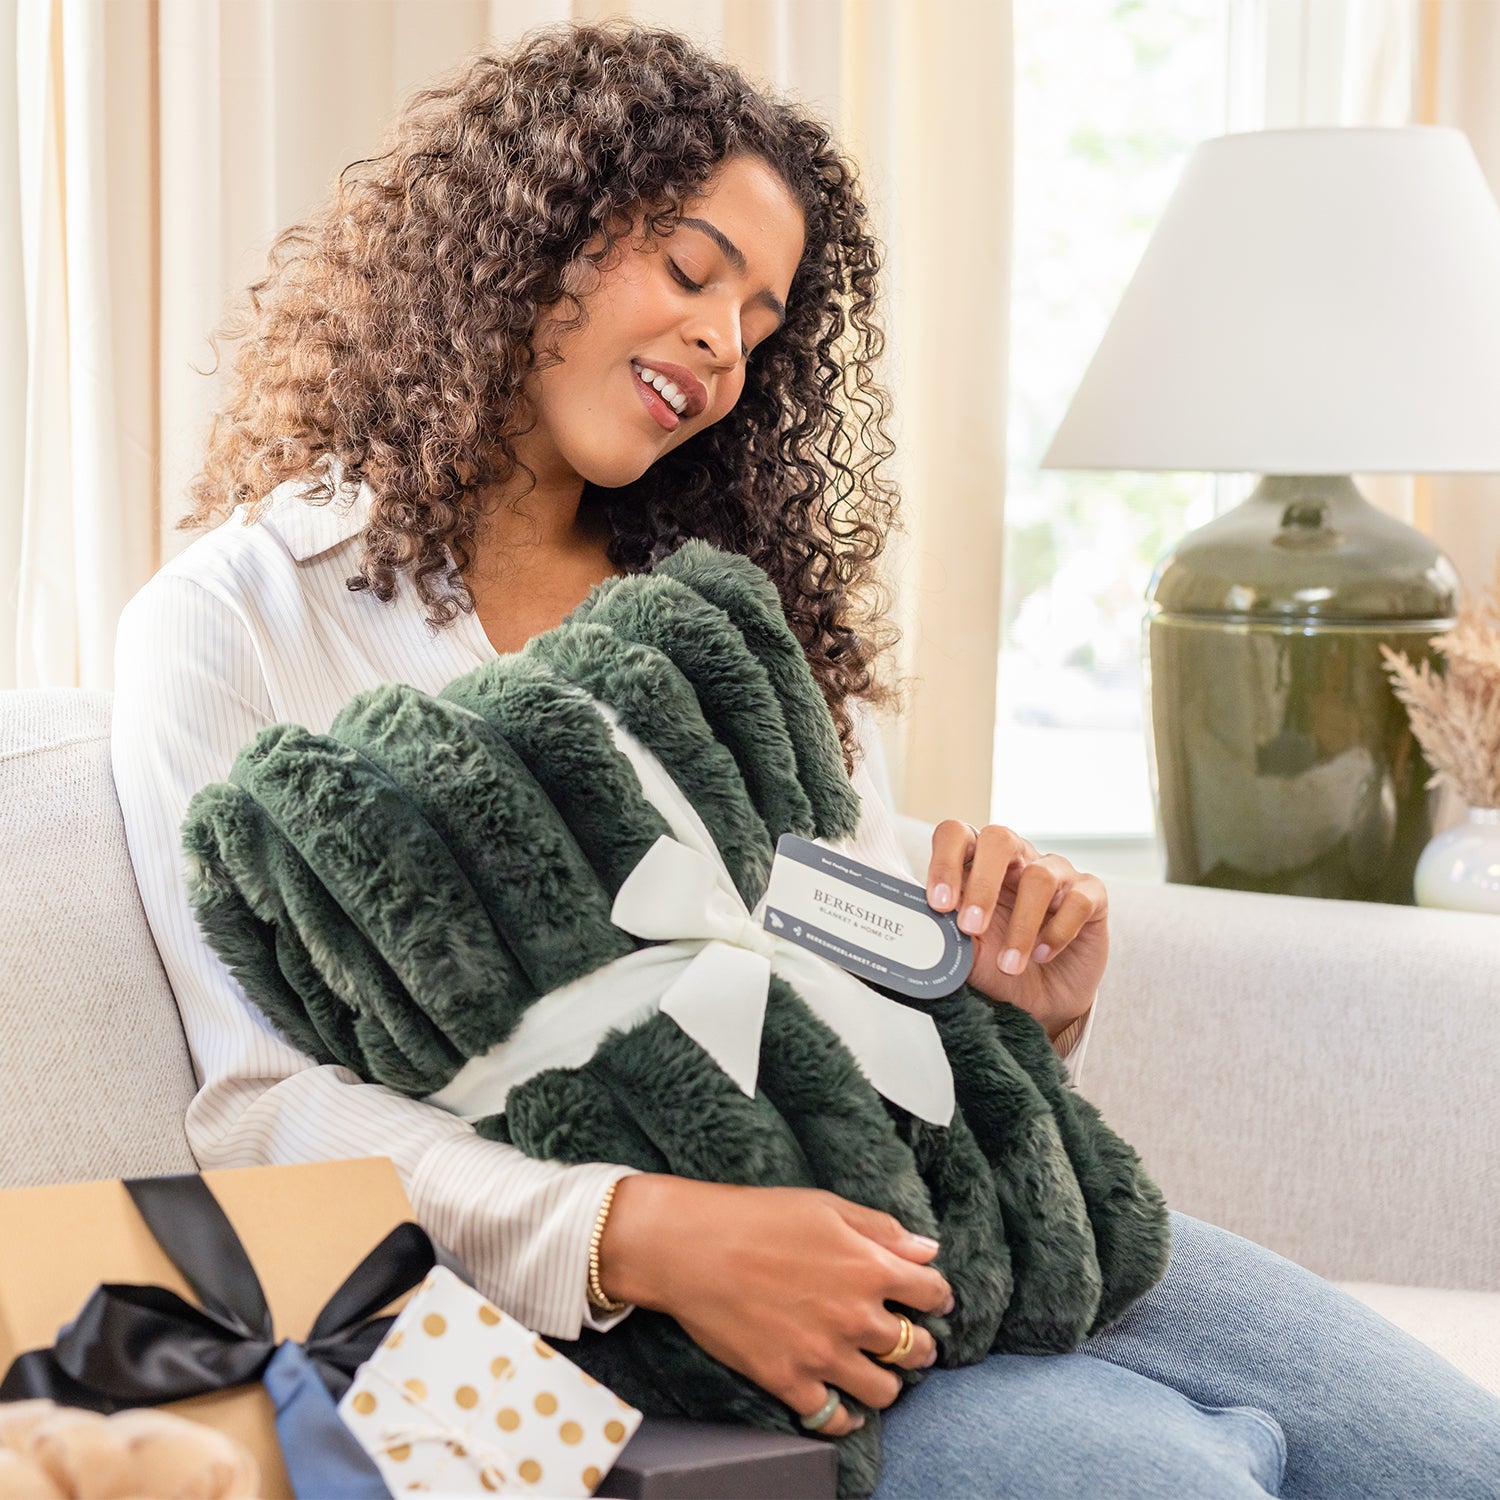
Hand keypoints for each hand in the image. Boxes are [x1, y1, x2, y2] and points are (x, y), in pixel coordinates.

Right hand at [597, 1176, 953, 1437]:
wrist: (691, 1247)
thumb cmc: (757, 1216)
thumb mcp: (827, 1206)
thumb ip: (882, 1230)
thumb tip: (927, 1250)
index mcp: (870, 1267)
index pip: (933, 1292)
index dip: (936, 1295)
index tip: (930, 1299)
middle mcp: (856, 1317)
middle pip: (916, 1348)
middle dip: (918, 1344)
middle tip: (905, 1339)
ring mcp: (823, 1355)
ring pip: (885, 1391)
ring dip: (887, 1381)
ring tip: (874, 1370)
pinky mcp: (789, 1382)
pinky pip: (833, 1418)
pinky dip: (844, 1416)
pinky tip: (841, 1404)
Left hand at [925, 820, 1107, 1038]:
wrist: (1041, 1002)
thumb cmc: (997, 968)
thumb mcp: (963, 953)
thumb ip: (942, 932)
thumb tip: (915, 924)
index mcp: (977, 863)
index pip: (956, 835)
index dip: (945, 862)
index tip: (939, 904)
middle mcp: (1017, 859)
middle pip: (999, 838)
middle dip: (982, 885)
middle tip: (971, 927)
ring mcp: (1057, 873)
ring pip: (1040, 877)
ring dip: (1021, 926)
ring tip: (1010, 965)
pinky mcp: (1091, 896)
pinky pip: (1079, 900)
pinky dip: (1058, 932)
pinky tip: (1043, 955)